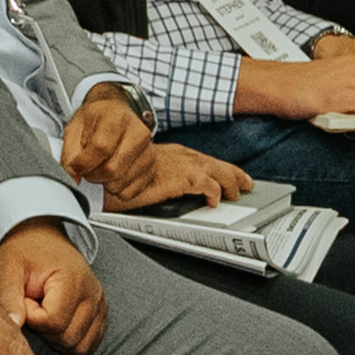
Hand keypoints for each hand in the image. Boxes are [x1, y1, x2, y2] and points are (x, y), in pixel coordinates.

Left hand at [0, 217, 105, 354]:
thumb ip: (9, 298)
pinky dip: (70, 340)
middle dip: (43, 329)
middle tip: (33, 304)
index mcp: (72, 280)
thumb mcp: (8, 268)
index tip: (24, 298)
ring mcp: (100, 305)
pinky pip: (89, 343)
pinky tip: (56, 321)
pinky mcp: (101, 313)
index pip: (53, 322)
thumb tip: (14, 326)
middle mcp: (93, 294)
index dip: (32, 317)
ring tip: (44, 311)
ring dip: (56, 337)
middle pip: (68, 338)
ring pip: (80, 346)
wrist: (41, 236)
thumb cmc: (24, 250)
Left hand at [54, 86, 152, 194]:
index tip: (76, 166)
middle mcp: (138, 133)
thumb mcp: (75, 128)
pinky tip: (113, 173)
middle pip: (113, 170)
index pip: (101, 148)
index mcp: (116, 117)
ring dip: (104, 182)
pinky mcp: (151, 168)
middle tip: (88, 167)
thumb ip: (70, 154)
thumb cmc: (97, 120)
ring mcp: (148, 151)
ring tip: (101, 166)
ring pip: (120, 183)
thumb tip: (72, 177)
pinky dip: (116, 189)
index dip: (84, 163)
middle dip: (93, 175)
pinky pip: (130, 192)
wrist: (117, 113)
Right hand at [107, 139, 252, 211]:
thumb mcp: (145, 173)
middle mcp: (179, 155)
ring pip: (217, 171)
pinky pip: (207, 185)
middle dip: (232, 173)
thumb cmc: (120, 174)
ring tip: (238, 192)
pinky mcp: (181, 177)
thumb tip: (168, 186)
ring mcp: (181, 165)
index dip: (216, 168)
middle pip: (213, 162)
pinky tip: (215, 201)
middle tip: (245, 183)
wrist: (109, 172)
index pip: (200, 158)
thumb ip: (160, 177)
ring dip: (230, 182)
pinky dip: (215, 192)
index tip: (226, 176)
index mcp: (171, 154)